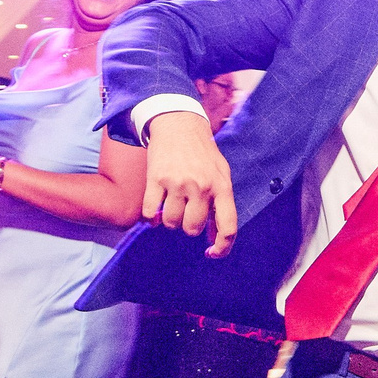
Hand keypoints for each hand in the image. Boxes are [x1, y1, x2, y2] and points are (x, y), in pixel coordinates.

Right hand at [140, 111, 235, 256]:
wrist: (179, 124)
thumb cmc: (202, 154)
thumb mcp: (221, 175)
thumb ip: (220, 205)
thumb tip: (213, 238)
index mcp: (222, 187)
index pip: (228, 226)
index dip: (222, 247)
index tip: (212, 253)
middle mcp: (201, 186)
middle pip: (192, 228)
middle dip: (188, 226)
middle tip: (186, 211)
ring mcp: (177, 183)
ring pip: (170, 223)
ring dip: (169, 220)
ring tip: (171, 205)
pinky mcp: (156, 179)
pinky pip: (149, 213)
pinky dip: (150, 217)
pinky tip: (154, 208)